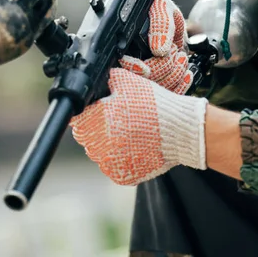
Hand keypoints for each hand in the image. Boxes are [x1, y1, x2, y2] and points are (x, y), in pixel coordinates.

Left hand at [70, 68, 206, 185]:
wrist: (180, 130)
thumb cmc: (154, 105)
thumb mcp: (127, 81)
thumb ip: (106, 81)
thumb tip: (96, 81)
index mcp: (96, 120)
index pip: (77, 120)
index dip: (86, 113)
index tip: (96, 111)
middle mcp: (100, 145)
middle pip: (86, 137)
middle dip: (95, 127)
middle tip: (116, 120)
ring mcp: (111, 163)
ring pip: (98, 152)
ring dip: (107, 143)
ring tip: (128, 132)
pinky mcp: (123, 175)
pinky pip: (113, 166)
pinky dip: (120, 157)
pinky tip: (135, 145)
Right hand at [120, 0, 193, 93]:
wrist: (174, 25)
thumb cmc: (163, 15)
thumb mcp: (162, 8)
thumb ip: (161, 23)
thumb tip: (159, 49)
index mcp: (125, 47)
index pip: (121, 67)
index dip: (132, 69)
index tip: (144, 68)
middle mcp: (131, 65)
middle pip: (142, 81)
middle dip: (162, 68)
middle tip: (175, 51)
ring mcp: (146, 78)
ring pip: (157, 90)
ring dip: (174, 75)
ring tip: (181, 57)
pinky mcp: (161, 87)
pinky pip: (168, 94)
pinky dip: (181, 86)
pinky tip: (187, 74)